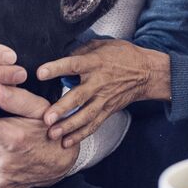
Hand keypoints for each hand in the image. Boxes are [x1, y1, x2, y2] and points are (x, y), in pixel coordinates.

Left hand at [36, 40, 170, 146]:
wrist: (147, 73)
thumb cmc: (123, 55)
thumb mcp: (102, 44)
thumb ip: (81, 50)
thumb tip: (61, 54)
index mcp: (95, 63)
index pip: (74, 65)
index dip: (57, 68)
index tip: (40, 73)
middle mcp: (99, 82)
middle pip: (79, 97)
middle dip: (62, 108)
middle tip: (47, 118)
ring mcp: (104, 99)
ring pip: (85, 115)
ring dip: (68, 126)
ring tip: (52, 134)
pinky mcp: (108, 110)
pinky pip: (93, 125)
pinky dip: (80, 135)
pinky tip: (67, 142)